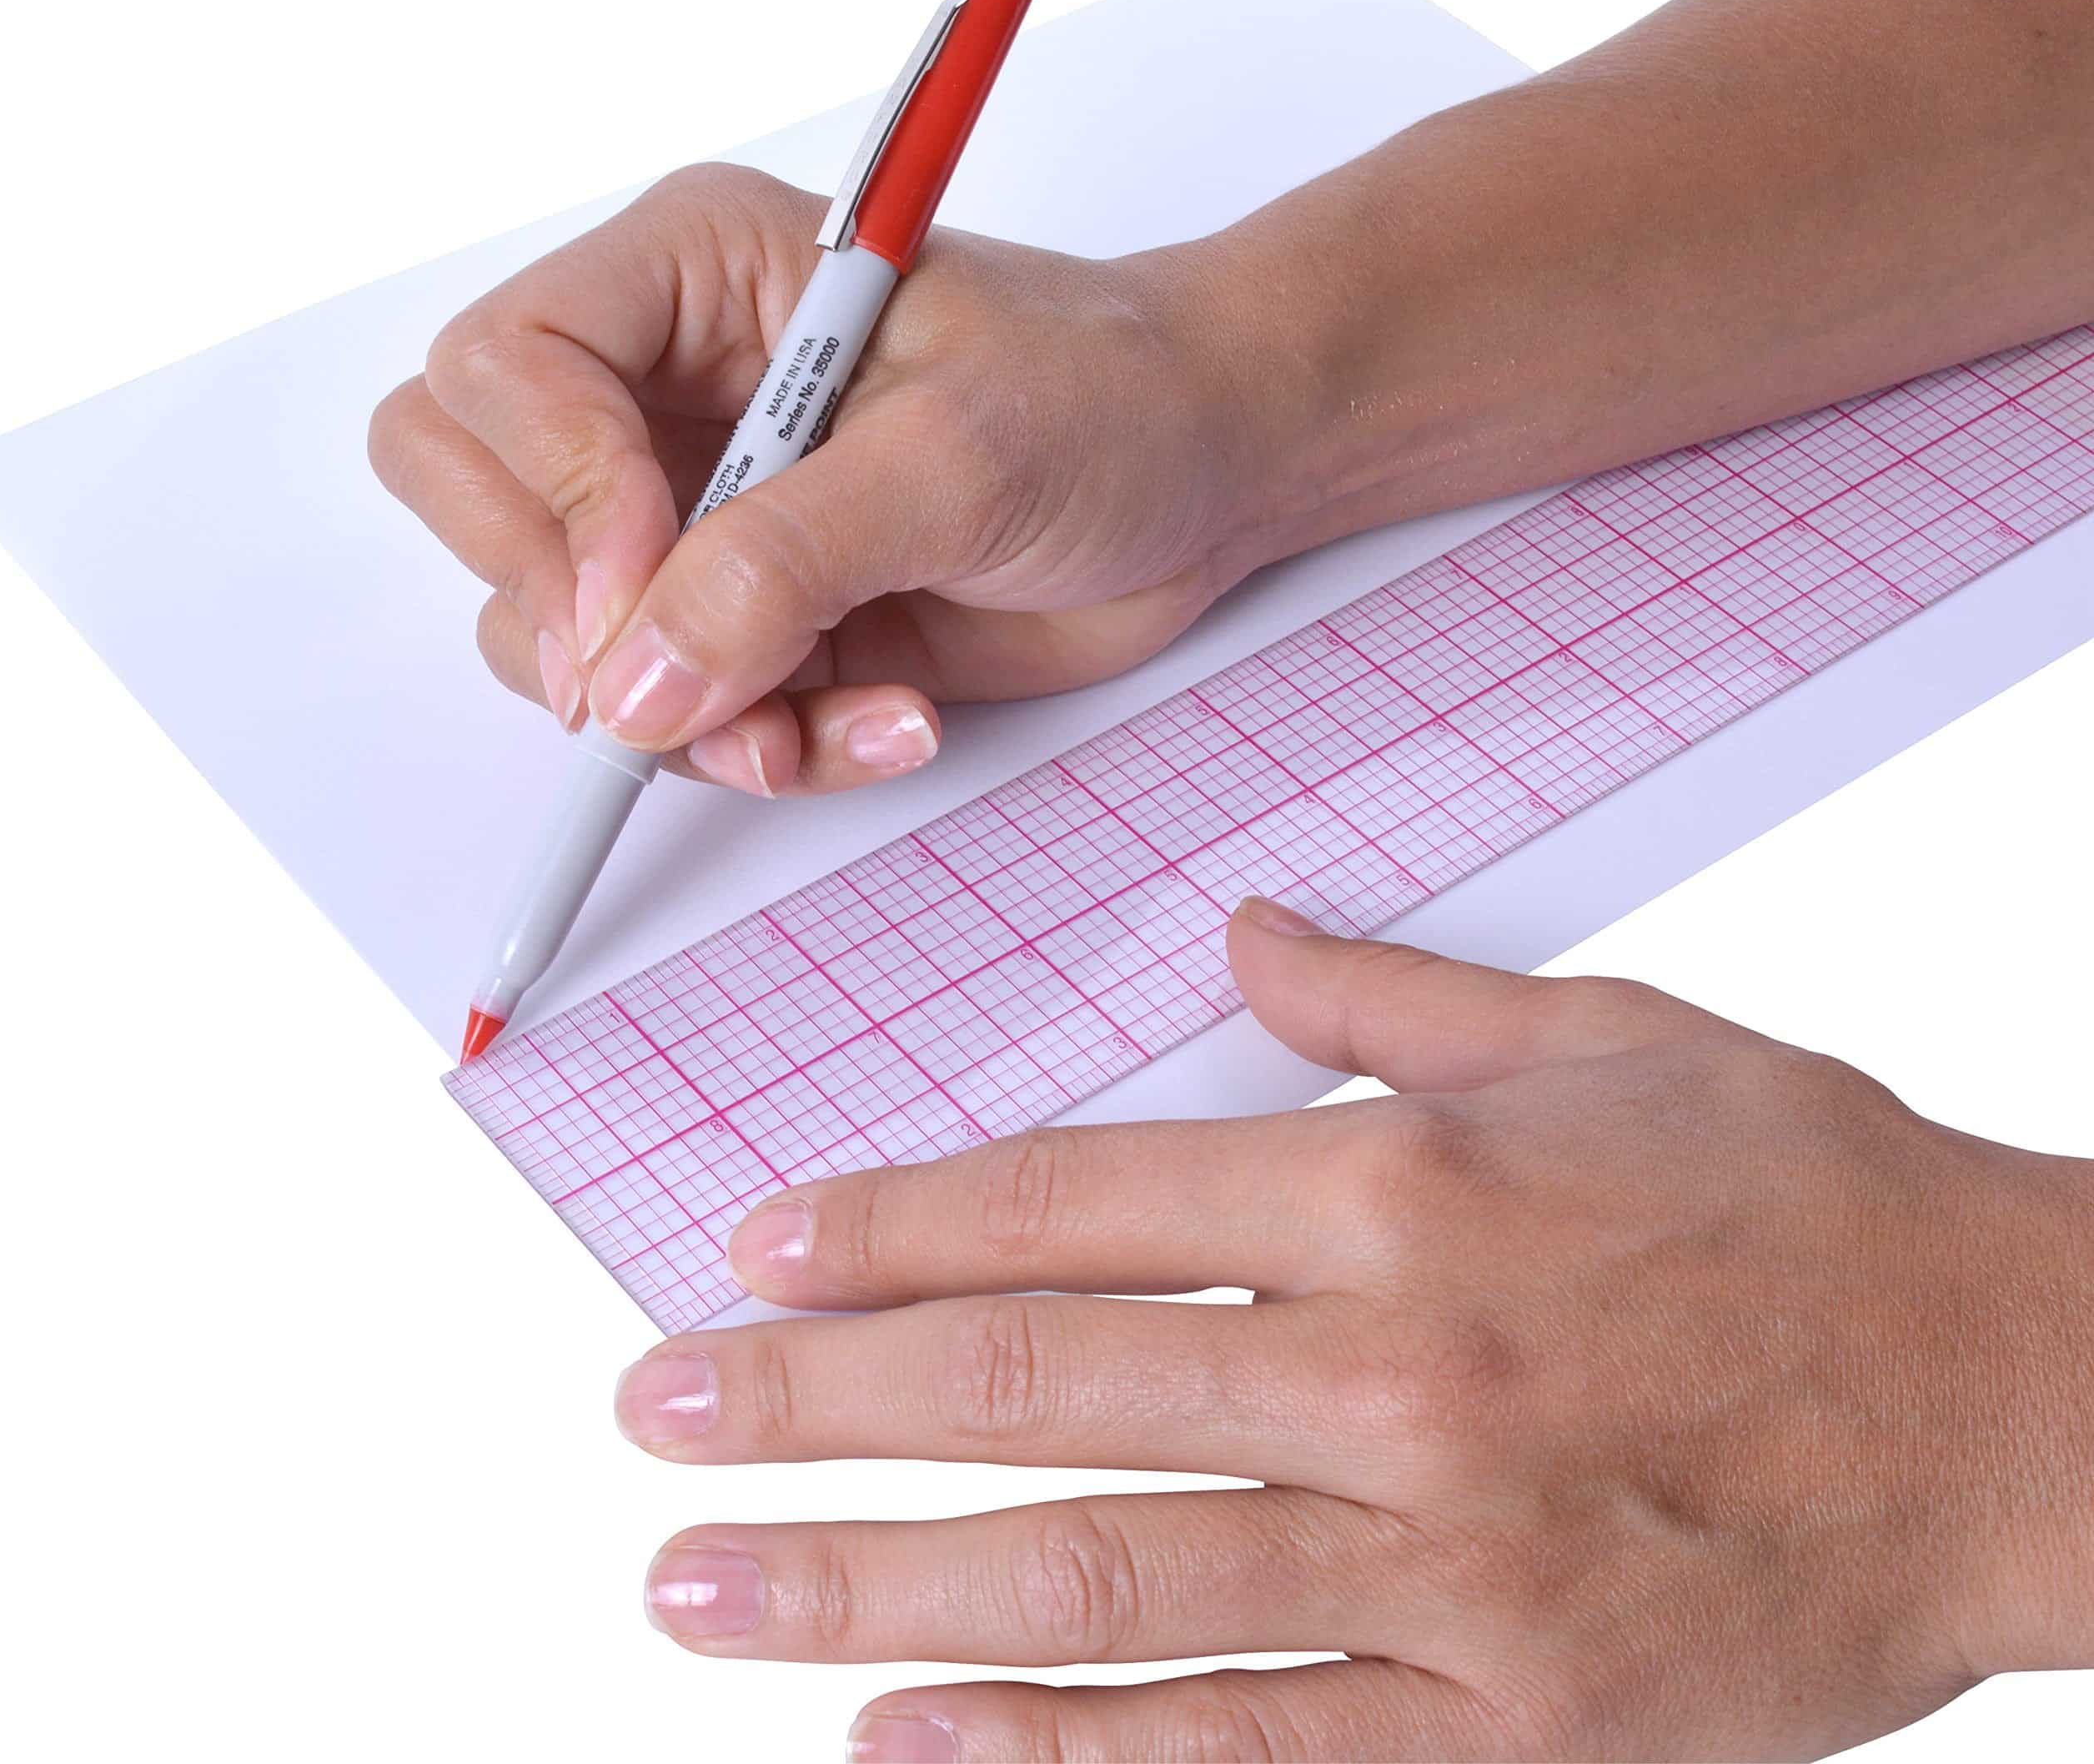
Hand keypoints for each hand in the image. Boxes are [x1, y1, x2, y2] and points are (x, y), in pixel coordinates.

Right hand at [369, 164, 1259, 795]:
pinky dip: (762, 748)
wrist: (1204, 477)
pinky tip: (885, 723)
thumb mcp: (959, 458)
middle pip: (466, 489)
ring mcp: (691, 512)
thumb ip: (785, 561)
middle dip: (561, 610)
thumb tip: (627, 689)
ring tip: (830, 713)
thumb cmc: (1105, 400)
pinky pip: (669, 716)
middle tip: (683, 676)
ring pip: (555, 635)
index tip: (641, 587)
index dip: (550, 488)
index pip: (502, 366)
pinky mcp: (743, 619)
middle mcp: (663, 389)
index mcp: (694, 277)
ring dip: (680, 715)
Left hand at [612, 898, 2093, 1760]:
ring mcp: (1450, 1569)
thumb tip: (1240, 924)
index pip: (1076, 1202)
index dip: (895, 1224)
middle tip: (650, 1415)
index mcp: (1406, 1189)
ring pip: (1103, 1577)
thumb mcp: (1603, 1037)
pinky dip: (1059, 1752)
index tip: (756, 1245)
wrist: (2028, 1398)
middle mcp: (1399, 1374)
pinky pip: (1245, 1747)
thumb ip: (1390, 990)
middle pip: (1043, 1389)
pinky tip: (908, 1738)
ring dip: (874, 1583)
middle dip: (815, 1401)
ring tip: (703, 1586)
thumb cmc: (1810, 1197)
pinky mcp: (1514, 1725)